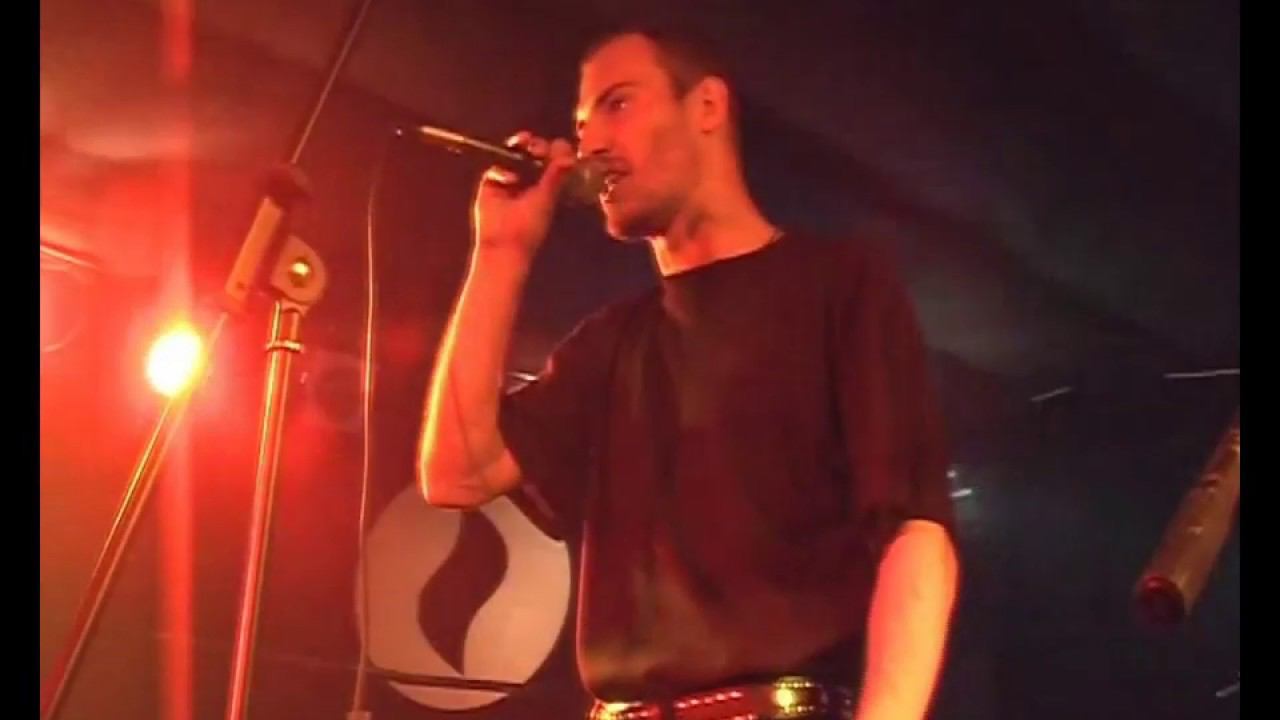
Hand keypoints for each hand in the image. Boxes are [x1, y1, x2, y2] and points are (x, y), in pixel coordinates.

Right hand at [471, 131, 576, 257]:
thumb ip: (556, 176)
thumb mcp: (546, 198)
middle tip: (535, 145)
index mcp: (547, 183)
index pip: (551, 159)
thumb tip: (571, 157)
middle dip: (535, 144)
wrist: (503, 243)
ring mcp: (509, 180)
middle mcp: (529, 179)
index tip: (555, 148)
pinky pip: (496, 168)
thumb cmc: (530, 226)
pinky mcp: (491, 183)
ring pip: (513, 155)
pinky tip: (510, 179)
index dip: (553, 150)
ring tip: (521, 142)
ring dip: (518, 146)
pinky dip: (503, 170)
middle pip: (531, 152)